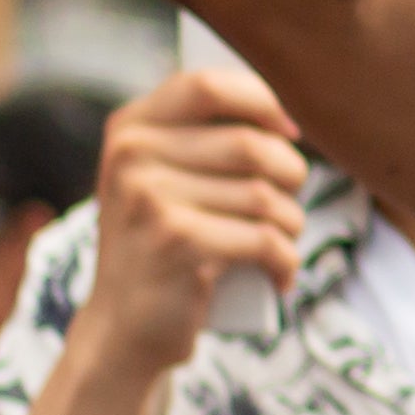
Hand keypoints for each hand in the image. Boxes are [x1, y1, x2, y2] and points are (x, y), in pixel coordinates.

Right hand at [80, 71, 308, 382]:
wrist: (121, 330)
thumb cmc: (162, 246)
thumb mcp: (161, 180)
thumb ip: (202, 138)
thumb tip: (284, 118)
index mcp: (129, 130)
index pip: (208, 84)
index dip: (262, 103)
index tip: (289, 133)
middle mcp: (131, 157)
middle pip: (253, 145)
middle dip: (292, 177)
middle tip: (285, 209)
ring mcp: (150, 200)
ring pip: (267, 196)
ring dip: (292, 225)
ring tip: (278, 244)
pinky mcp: (177, 244)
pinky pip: (266, 240)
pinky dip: (286, 262)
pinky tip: (279, 277)